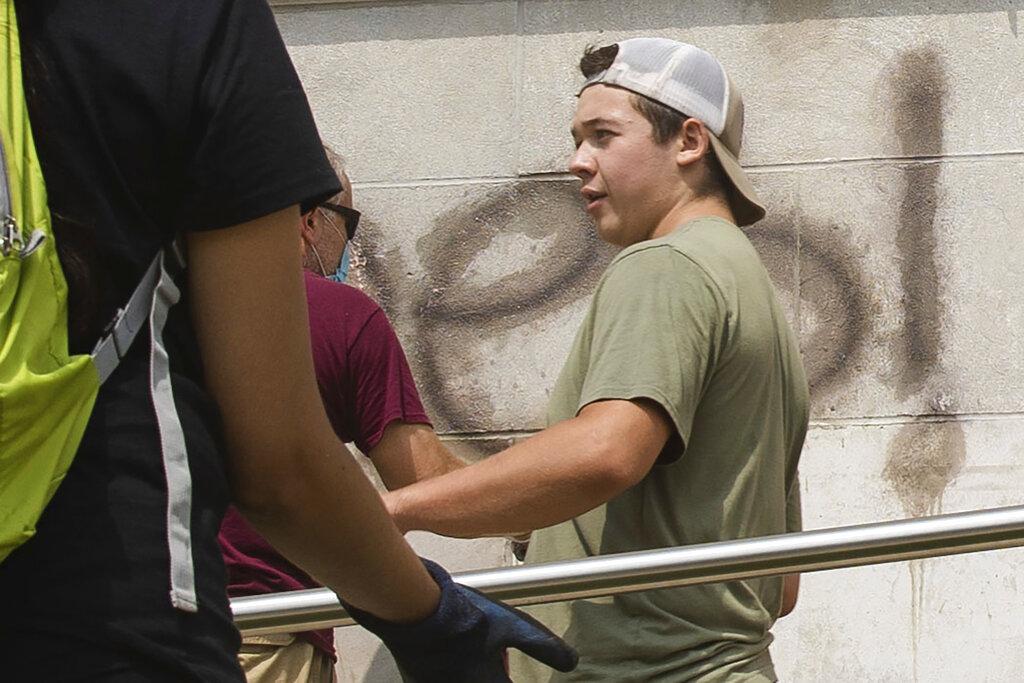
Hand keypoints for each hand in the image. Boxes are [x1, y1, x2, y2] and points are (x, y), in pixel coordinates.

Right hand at [343, 558, 576, 681]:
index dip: (514, 680)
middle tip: (499, 657)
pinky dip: (457, 672)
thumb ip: (544, 648)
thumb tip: (573, 663)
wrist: (415, 610)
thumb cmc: (466, 619)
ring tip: (479, 654)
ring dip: (482, 674)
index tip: (511, 669)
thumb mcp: (514, 627)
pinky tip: (457, 655)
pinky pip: (448, 680)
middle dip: (498, 676)